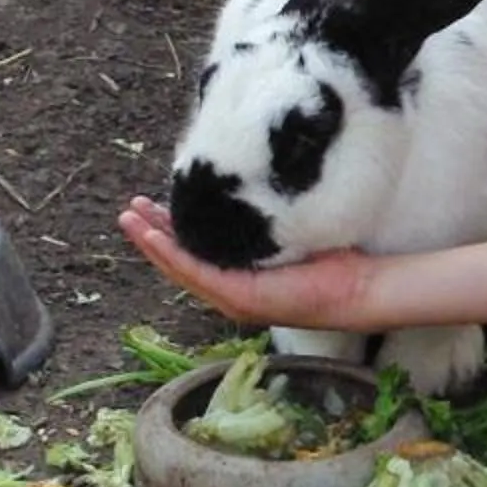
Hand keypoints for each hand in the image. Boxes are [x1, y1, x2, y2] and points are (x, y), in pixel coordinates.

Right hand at [116, 196, 372, 327]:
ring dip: (151, 243)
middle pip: (179, 260)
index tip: (150, 205)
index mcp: (240, 276)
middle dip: (150, 234)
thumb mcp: (289, 233)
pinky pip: (198, 274)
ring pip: (180, 268)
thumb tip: (253, 188)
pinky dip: (173, 256)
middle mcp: (230, 290)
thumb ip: (265, 220)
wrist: (358, 289)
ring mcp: (232, 297)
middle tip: (127, 209)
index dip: (169, 230)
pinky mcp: (241, 299)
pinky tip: (154, 238)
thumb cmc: (332, 262)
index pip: (195, 251)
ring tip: (128, 219)